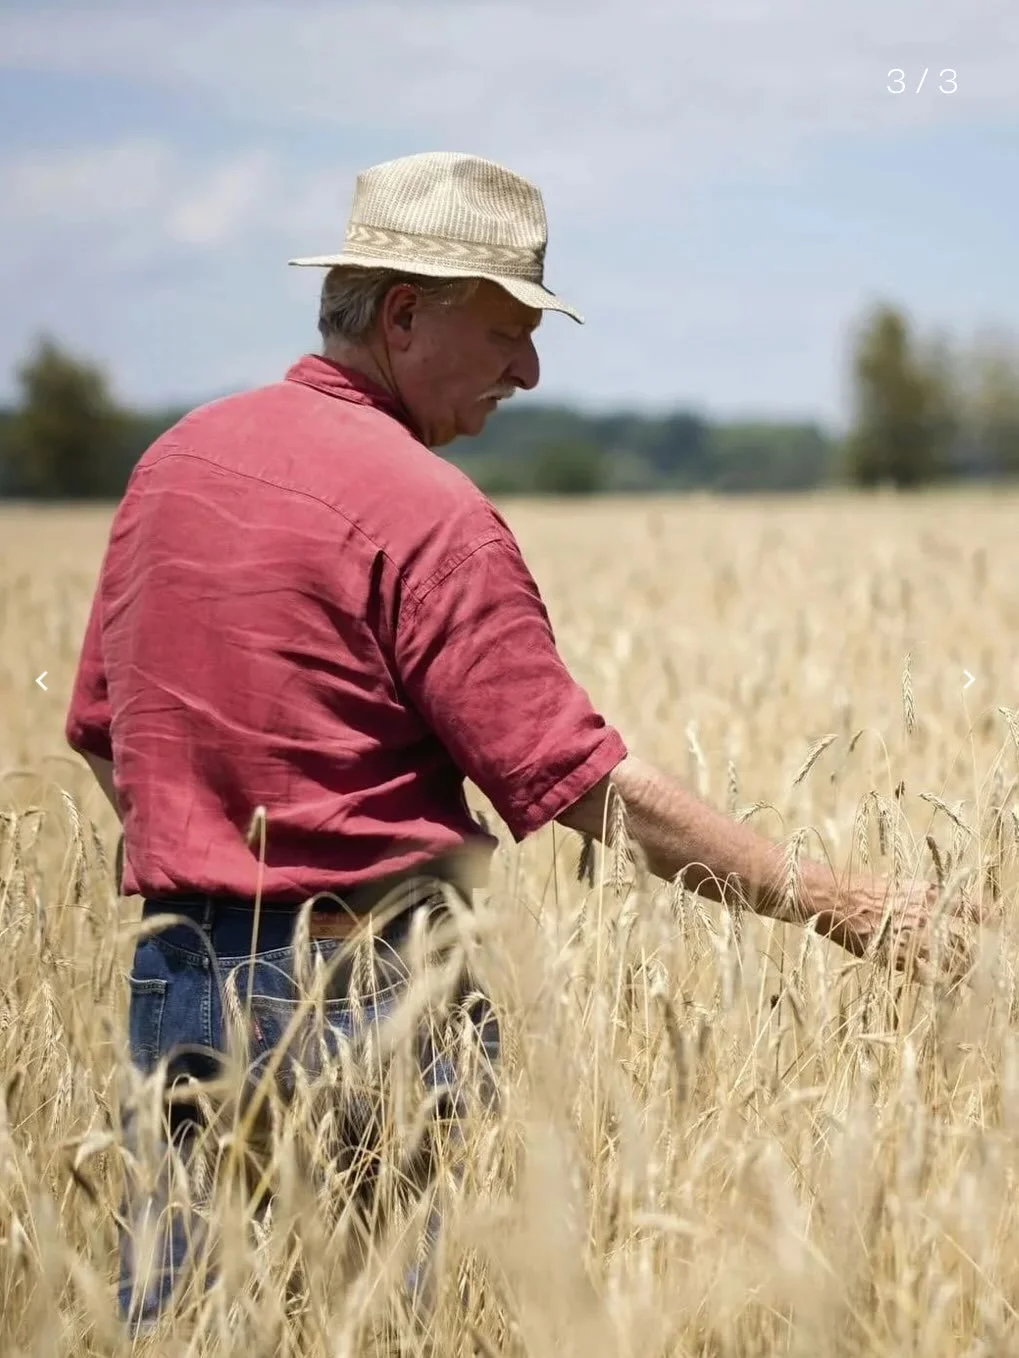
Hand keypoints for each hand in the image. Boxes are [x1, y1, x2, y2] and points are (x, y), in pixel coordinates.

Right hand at [811, 871, 979, 981]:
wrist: (834, 898)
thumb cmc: (860, 889)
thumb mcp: (896, 885)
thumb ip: (918, 899)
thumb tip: (932, 909)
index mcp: (928, 894)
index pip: (968, 907)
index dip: (988, 916)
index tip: (1000, 922)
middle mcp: (927, 915)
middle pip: (964, 943)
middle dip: (978, 960)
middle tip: (988, 972)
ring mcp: (914, 937)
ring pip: (950, 963)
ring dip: (964, 976)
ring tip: (976, 989)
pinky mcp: (899, 955)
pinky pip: (928, 976)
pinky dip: (940, 985)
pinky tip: (949, 995)